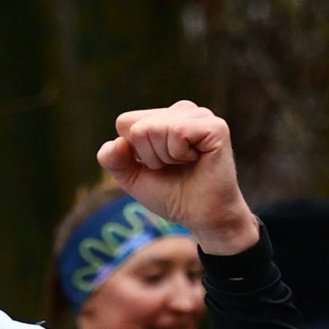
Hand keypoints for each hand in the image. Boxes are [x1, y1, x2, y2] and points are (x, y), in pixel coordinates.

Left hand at [96, 100, 257, 254]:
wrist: (202, 217)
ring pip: (155, 128)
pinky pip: (177, 132)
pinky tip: (196, 159)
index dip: (133, 152)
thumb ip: (113, 160)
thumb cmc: (171, 195)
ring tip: (185, 164)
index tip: (156, 166)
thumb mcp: (133, 178)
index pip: (125, 122)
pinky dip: (179, 154)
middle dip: (149, 157)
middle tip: (173, 168)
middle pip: (138, 128)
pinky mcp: (215, 126)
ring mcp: (199, 116)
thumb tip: (117, 142)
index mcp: (162, 117)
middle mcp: (181, 111)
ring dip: (165, 157)